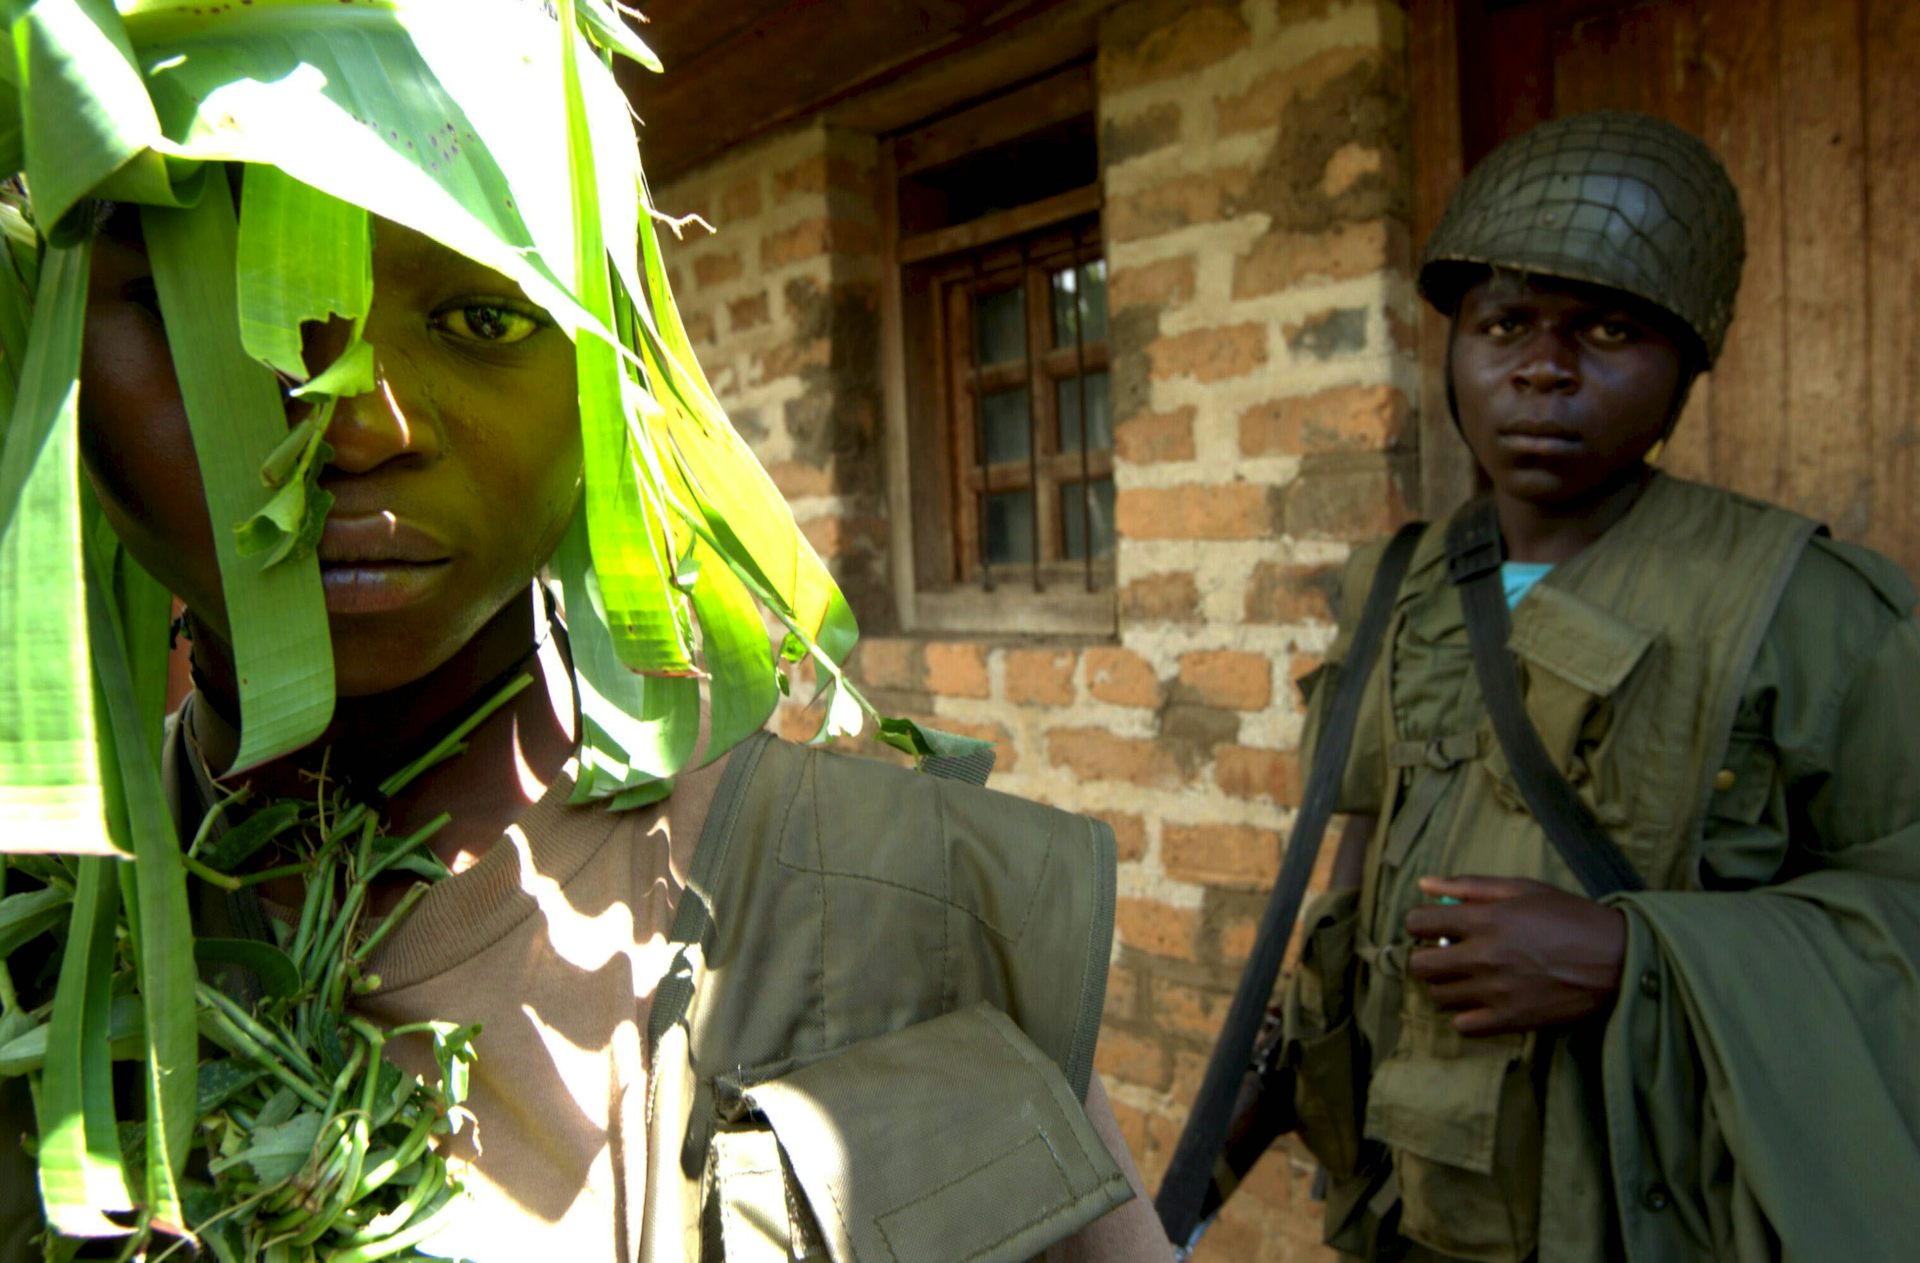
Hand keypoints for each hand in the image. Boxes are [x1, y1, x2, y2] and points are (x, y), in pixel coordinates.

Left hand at [1404, 875, 1626, 1036]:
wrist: (1616, 959)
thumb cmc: (1569, 916)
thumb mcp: (1522, 888)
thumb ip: (1470, 886)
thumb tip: (1425, 884)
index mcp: (1485, 920)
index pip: (1418, 922)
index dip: (1419, 922)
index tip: (1431, 925)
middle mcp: (1484, 957)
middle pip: (1421, 965)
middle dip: (1425, 955)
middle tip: (1445, 952)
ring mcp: (1496, 992)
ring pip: (1438, 996)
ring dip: (1445, 985)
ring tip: (1466, 975)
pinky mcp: (1511, 1020)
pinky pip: (1463, 1025)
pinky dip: (1464, 1015)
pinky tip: (1479, 1000)